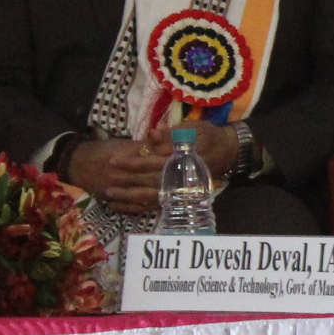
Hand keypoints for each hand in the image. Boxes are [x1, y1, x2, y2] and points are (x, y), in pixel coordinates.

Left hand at [65, 123, 239, 216]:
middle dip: (126, 180)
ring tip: (108, 194)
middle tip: (106, 178)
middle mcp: (180, 178)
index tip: (115, 160)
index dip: (134, 162)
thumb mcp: (193, 128)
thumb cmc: (208, 136)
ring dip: (128, 196)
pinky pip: (155, 205)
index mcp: (182, 160)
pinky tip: (121, 206)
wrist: (227, 152)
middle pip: (149, 181)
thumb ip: (172, 132)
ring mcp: (179, 190)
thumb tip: (153, 131)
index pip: (154, 163)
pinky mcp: (177, 197)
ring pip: (150, 196)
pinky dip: (137, 206)